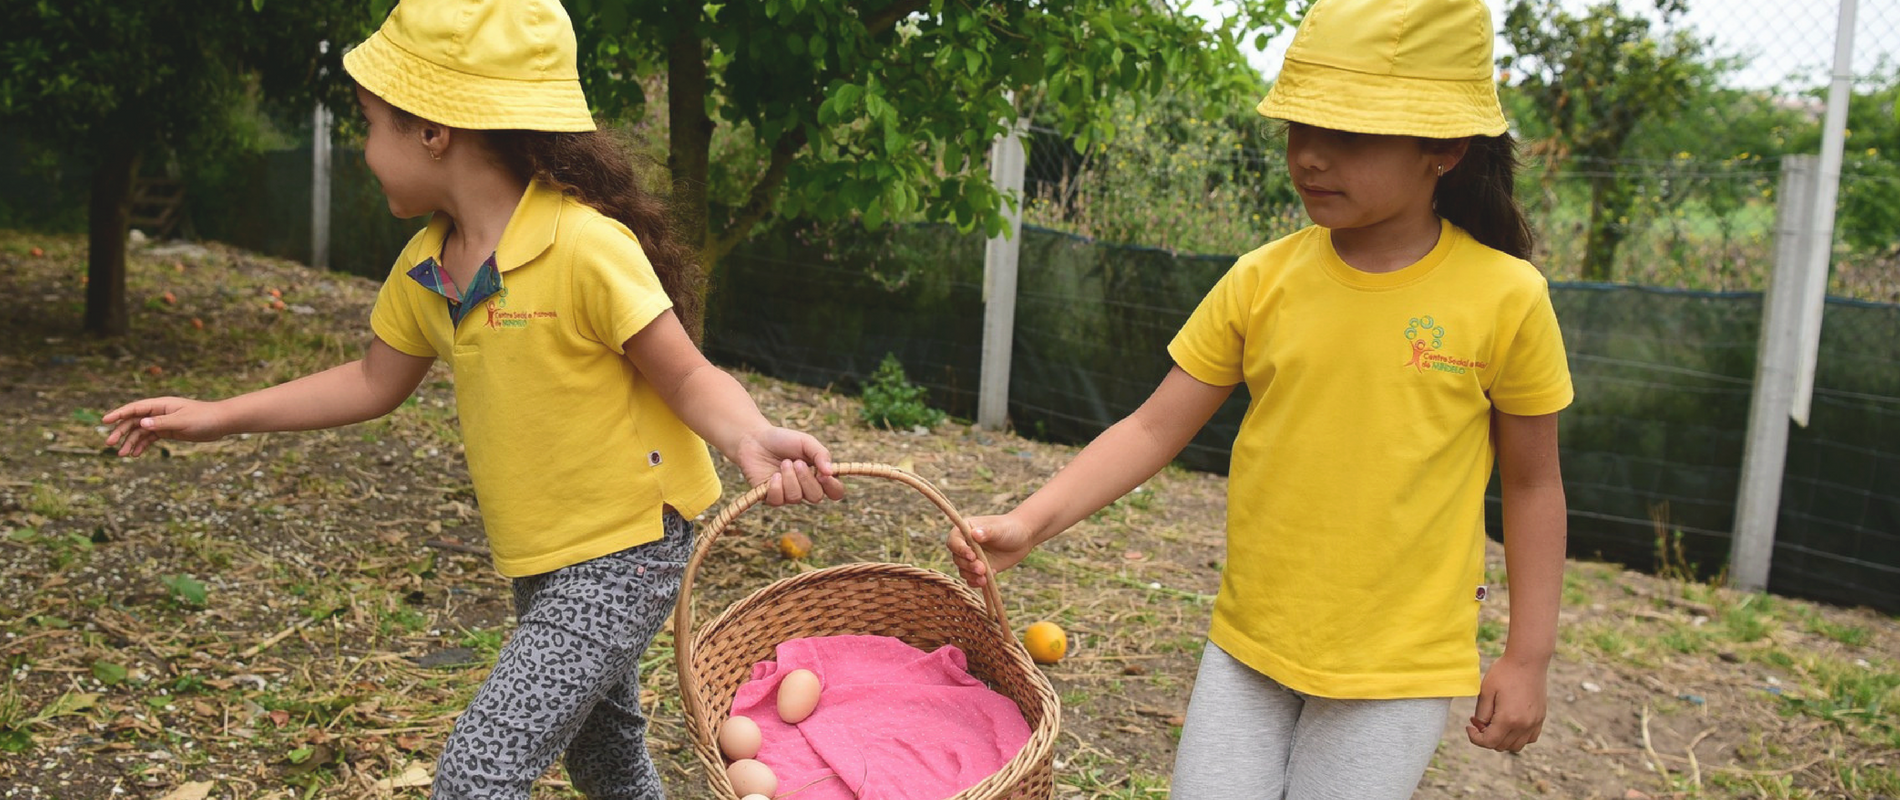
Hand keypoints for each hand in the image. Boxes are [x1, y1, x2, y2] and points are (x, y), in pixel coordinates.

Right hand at [102, 397, 229, 456]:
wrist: (221, 422)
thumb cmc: (203, 417)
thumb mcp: (182, 421)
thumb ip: (162, 423)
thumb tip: (142, 424)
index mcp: (161, 405)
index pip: (135, 408)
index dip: (119, 414)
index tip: (105, 421)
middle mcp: (159, 412)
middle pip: (134, 421)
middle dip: (121, 431)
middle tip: (110, 444)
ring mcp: (163, 422)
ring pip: (141, 432)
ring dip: (131, 441)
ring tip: (122, 454)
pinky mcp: (168, 431)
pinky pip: (151, 438)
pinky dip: (142, 445)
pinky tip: (135, 454)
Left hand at [733, 427, 844, 505]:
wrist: (755, 440)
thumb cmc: (783, 440)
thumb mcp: (806, 441)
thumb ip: (821, 454)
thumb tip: (831, 471)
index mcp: (819, 475)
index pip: (835, 491)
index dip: (832, 487)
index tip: (823, 474)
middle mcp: (806, 488)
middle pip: (816, 497)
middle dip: (806, 479)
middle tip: (796, 462)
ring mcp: (788, 495)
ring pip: (796, 498)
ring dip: (789, 478)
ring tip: (783, 463)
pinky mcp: (771, 497)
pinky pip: (778, 500)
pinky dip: (776, 486)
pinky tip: (773, 475)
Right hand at [949, 513, 1039, 587]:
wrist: (1022, 539)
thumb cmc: (1009, 528)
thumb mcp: (999, 529)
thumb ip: (987, 532)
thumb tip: (975, 534)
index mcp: (964, 531)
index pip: (954, 541)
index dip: (960, 549)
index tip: (972, 556)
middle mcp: (965, 545)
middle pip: (957, 558)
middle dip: (968, 566)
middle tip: (982, 569)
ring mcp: (971, 559)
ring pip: (963, 570)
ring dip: (972, 576)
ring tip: (984, 579)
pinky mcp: (978, 570)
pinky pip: (971, 579)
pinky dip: (976, 582)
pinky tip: (987, 580)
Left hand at [1466, 651, 1549, 752]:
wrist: (1528, 660)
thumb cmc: (1504, 672)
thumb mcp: (1485, 692)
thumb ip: (1481, 714)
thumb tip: (1480, 727)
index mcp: (1508, 719)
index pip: (1489, 742)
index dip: (1475, 738)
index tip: (1469, 726)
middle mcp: (1523, 725)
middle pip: (1501, 746)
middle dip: (1487, 737)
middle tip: (1480, 721)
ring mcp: (1534, 723)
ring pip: (1516, 746)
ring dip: (1502, 740)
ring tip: (1494, 723)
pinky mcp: (1541, 718)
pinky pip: (1529, 738)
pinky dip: (1518, 737)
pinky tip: (1510, 723)